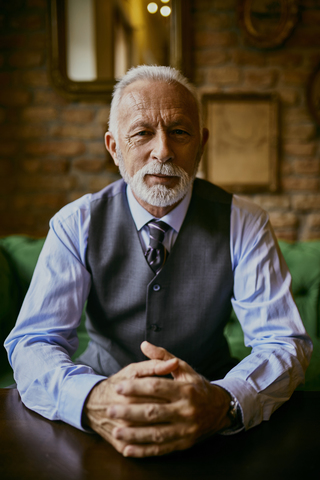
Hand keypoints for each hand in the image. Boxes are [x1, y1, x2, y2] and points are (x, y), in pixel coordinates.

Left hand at [83, 342, 230, 456]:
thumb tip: (144, 345)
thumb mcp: (184, 368)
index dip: (137, 387)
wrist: (220, 409)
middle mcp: (186, 410)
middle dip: (130, 411)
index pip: (157, 387)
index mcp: (185, 390)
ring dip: (134, 434)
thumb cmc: (197, 386)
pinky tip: (128, 450)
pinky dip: (144, 451)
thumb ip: (162, 357)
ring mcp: (186, 429)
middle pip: (154, 412)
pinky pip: (161, 449)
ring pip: (156, 433)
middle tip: (111, 409)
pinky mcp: (184, 443)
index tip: (119, 387)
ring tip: (116, 431)